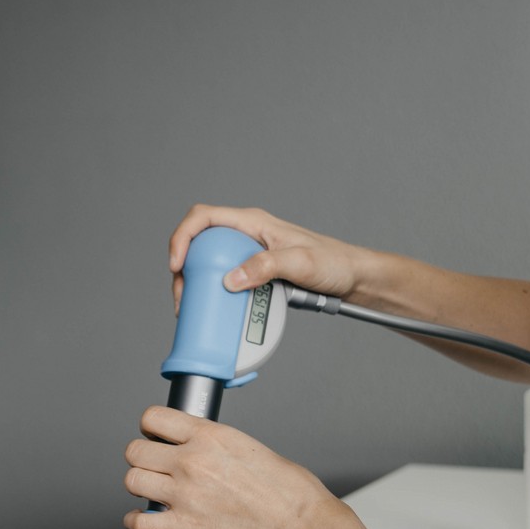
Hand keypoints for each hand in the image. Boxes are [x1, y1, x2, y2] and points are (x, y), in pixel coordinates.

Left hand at [121, 405, 360, 528]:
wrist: (298, 523)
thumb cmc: (287, 489)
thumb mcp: (247, 445)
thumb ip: (214, 443)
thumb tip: (199, 446)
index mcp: (209, 436)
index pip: (153, 418)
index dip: (150, 427)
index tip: (154, 435)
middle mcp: (191, 462)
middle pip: (135, 451)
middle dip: (142, 457)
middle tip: (153, 464)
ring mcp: (185, 495)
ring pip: (132, 482)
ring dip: (139, 486)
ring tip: (152, 490)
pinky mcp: (187, 526)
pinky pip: (141, 523)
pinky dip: (138, 522)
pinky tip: (146, 520)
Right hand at [167, 204, 375, 311]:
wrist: (352, 278)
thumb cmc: (333, 262)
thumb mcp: (300, 263)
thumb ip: (265, 267)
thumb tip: (230, 279)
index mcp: (253, 222)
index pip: (204, 217)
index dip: (183, 237)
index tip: (177, 264)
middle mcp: (247, 234)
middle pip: (199, 242)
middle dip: (183, 268)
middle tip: (182, 296)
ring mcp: (249, 253)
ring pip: (209, 263)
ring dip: (196, 284)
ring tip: (194, 307)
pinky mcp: (254, 272)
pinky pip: (225, 279)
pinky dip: (215, 295)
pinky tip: (217, 311)